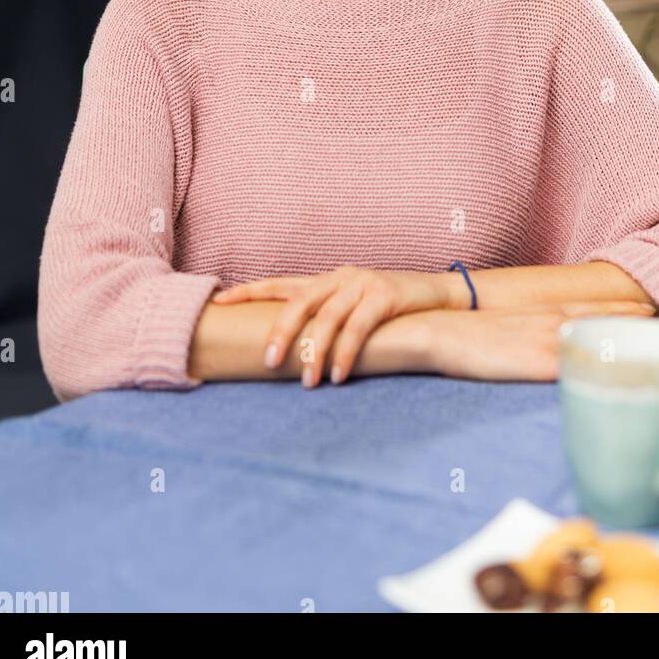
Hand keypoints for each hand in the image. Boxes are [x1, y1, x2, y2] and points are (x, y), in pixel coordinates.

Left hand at [212, 267, 447, 386]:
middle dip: (281, 331)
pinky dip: (347, 352)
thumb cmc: (391, 309)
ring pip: (329, 317)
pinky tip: (339, 375)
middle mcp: (341, 277)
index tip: (219, 303)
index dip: (249, 291)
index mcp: (327, 279)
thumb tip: (292, 351)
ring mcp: (364, 283)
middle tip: (269, 361)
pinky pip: (359, 326)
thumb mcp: (353, 307)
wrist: (439, 295)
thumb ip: (326, 319)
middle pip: (300, 300)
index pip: (281, 284)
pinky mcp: (386, 295)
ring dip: (315, 352)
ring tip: (307, 382)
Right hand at [427, 299, 656, 381]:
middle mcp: (552, 321)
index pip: (594, 306)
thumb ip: (529, 331)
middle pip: (607, 318)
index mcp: (543, 312)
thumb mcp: (502, 325)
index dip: (624, 307)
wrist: (438, 331)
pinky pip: (581, 364)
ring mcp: (548, 341)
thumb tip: (550, 344)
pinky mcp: (539, 362)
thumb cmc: (465, 333)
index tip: (655, 308)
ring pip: (602, 336)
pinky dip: (607, 364)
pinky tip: (629, 371)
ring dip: (634, 337)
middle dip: (641, 320)